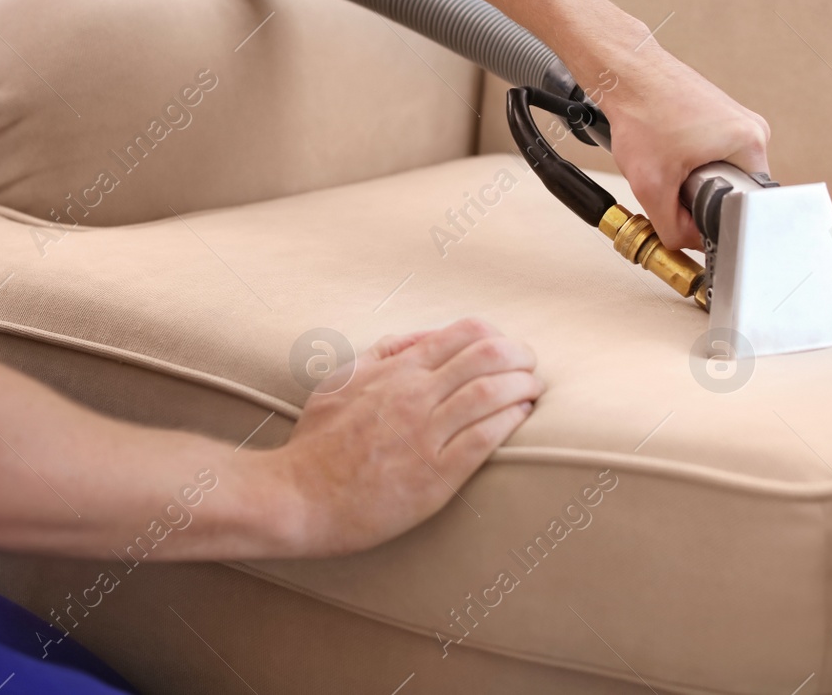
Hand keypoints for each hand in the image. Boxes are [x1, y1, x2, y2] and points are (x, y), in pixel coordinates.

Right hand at [269, 318, 540, 556]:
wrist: (298, 497)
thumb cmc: (318, 442)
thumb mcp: (341, 380)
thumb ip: (383, 353)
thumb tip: (423, 337)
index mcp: (396, 370)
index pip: (465, 333)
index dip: (499, 336)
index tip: (509, 350)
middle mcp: (414, 394)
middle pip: (488, 356)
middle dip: (522, 357)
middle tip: (531, 369)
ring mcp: (425, 434)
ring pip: (492, 393)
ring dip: (524, 387)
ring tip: (533, 392)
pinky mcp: (435, 475)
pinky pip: (485, 439)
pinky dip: (511, 422)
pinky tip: (519, 419)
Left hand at [597, 43, 770, 249]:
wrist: (625, 73)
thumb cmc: (641, 111)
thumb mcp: (653, 185)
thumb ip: (674, 227)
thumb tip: (689, 243)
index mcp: (750, 143)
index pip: (748, 203)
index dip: (718, 218)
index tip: (693, 213)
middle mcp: (752, 128)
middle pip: (734, 187)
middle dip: (702, 195)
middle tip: (675, 180)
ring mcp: (737, 118)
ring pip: (721, 170)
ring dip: (695, 176)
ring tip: (670, 159)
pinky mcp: (720, 114)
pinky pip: (713, 152)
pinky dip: (691, 158)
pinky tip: (670, 147)